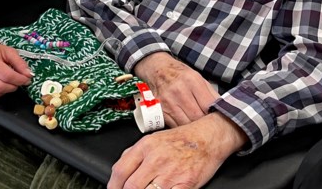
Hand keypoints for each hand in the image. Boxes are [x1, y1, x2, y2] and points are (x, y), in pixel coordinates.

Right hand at [0, 40, 31, 99]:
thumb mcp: (6, 50)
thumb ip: (19, 62)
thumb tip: (28, 74)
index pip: (6, 74)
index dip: (19, 79)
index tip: (26, 79)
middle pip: (0, 86)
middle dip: (13, 86)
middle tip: (18, 82)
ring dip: (6, 90)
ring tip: (8, 82)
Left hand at [107, 114, 247, 188]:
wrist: (209, 137)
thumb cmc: (182, 139)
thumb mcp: (154, 139)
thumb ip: (134, 153)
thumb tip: (119, 170)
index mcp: (146, 146)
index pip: (120, 171)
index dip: (113, 186)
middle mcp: (156, 159)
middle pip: (131, 186)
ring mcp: (171, 173)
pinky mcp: (185, 184)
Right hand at [133, 53, 219, 126]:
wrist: (157, 70)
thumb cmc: (181, 75)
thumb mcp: (198, 78)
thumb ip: (211, 94)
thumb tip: (224, 109)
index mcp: (192, 81)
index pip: (208, 105)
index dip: (214, 115)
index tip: (217, 120)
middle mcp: (179, 91)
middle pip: (197, 117)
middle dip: (205, 124)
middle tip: (209, 126)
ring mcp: (168, 101)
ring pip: (186, 124)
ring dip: (194, 128)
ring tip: (198, 127)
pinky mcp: (160, 110)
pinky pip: (174, 126)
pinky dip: (182, 128)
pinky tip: (186, 126)